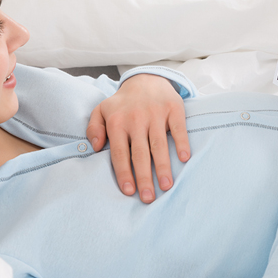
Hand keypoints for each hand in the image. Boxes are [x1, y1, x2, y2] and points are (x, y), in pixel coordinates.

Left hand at [86, 74, 189, 202]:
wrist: (146, 79)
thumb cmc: (123, 103)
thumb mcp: (101, 111)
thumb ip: (93, 129)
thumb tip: (97, 147)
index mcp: (117, 122)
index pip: (120, 153)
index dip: (124, 174)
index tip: (129, 192)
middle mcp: (135, 119)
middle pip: (140, 154)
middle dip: (144, 177)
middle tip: (148, 198)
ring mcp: (155, 113)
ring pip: (159, 145)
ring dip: (163, 167)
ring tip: (167, 186)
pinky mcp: (173, 108)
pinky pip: (178, 128)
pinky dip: (181, 143)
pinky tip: (184, 159)